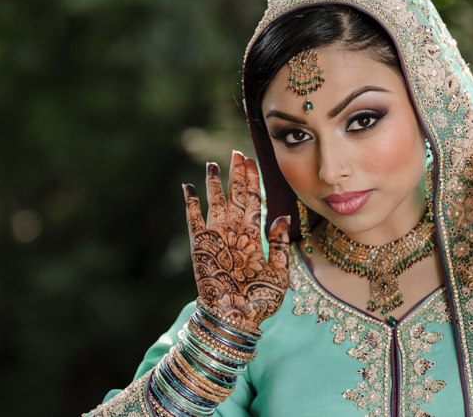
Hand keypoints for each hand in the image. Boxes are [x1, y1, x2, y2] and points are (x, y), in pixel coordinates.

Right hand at [183, 150, 290, 329]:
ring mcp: (217, 238)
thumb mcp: (279, 271)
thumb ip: (278, 243)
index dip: (253, 180)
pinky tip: (190, 187)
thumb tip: (282, 215)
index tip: (251, 160)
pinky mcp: (201, 246)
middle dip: (237, 175)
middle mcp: (235, 233)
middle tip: (237, 153)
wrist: (238, 320)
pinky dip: (191, 204)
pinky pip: (194, 220)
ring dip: (215, 184)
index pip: (254, 201)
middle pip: (236, 196)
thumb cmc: (260, 301)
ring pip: (216, 203)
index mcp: (253, 237)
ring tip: (214, 164)